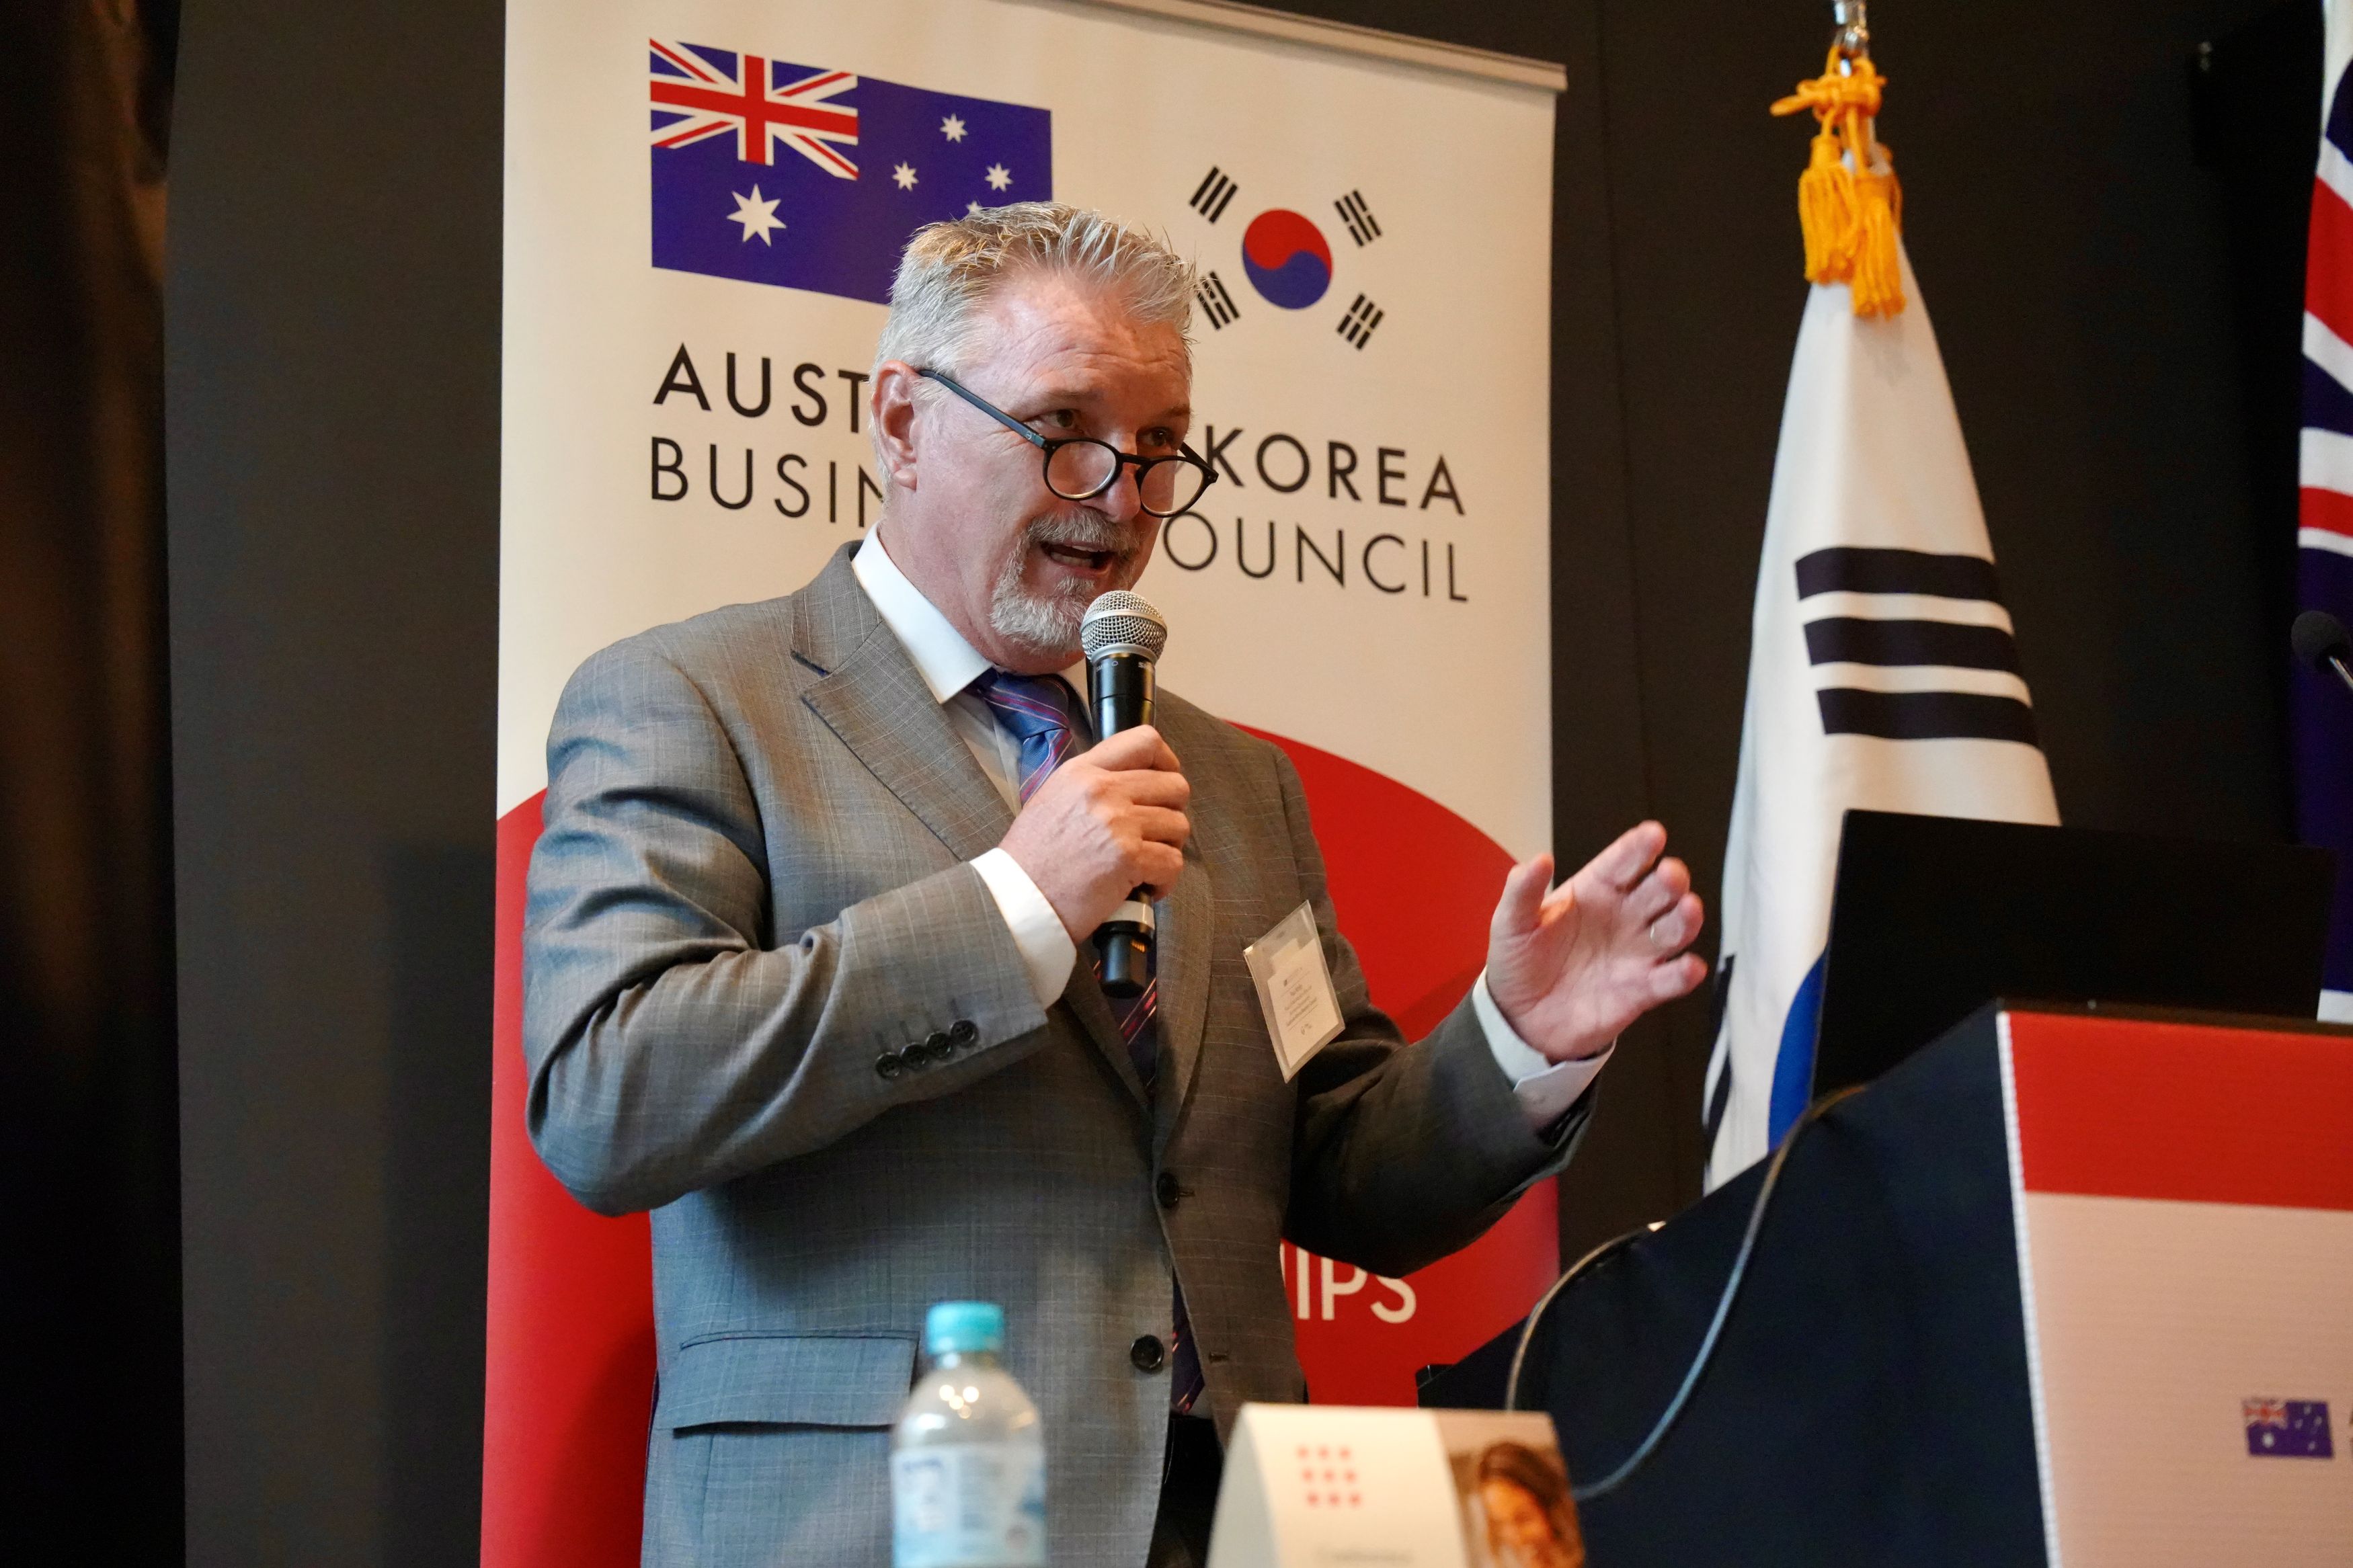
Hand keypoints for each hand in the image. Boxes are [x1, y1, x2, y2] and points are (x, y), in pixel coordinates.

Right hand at [998, 726, 1190, 940]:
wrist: (1017, 899)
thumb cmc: (1032, 859)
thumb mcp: (1053, 799)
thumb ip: (1091, 784)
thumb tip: (1132, 784)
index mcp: (1083, 771)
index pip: (1145, 741)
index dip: (1167, 762)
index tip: (1164, 783)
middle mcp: (1103, 790)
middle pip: (1174, 785)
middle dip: (1172, 813)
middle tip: (1155, 835)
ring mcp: (1117, 822)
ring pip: (1179, 825)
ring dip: (1168, 849)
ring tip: (1145, 865)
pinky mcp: (1128, 857)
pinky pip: (1173, 862)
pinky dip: (1165, 880)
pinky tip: (1145, 887)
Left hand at [1485, 821, 1706, 1062]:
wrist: (1519, 1017)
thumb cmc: (1518, 961)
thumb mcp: (1511, 923)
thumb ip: (1523, 891)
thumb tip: (1538, 860)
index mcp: (1595, 890)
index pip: (1623, 862)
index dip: (1640, 847)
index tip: (1654, 834)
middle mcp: (1624, 916)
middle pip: (1658, 891)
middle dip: (1670, 880)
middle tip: (1671, 874)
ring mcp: (1636, 953)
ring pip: (1675, 929)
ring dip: (1686, 919)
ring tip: (1689, 909)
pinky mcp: (1642, 990)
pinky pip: (1671, 979)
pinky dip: (1685, 973)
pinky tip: (1689, 967)